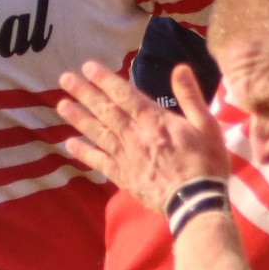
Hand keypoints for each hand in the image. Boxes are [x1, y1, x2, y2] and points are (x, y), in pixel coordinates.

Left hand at [57, 60, 227, 213]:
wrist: (196, 202)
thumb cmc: (206, 162)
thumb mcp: (207, 125)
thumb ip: (191, 96)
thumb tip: (179, 68)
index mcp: (154, 120)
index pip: (124, 95)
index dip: (105, 80)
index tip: (87, 67)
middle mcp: (134, 135)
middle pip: (106, 110)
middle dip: (85, 93)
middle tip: (65, 78)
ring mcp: (126, 156)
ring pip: (98, 133)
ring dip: (79, 118)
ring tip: (61, 105)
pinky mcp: (123, 177)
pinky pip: (99, 162)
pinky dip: (84, 152)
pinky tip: (70, 143)